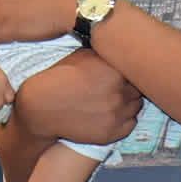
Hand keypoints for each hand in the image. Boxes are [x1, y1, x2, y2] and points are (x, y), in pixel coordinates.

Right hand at [16, 50, 140, 144]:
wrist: (41, 108)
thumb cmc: (59, 78)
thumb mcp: (82, 55)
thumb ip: (106, 54)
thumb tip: (123, 49)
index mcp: (114, 70)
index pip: (137, 68)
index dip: (129, 69)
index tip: (122, 70)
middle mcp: (119, 92)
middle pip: (139, 88)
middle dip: (130, 85)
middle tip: (117, 85)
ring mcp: (116, 114)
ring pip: (137, 106)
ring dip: (129, 101)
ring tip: (113, 98)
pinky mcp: (112, 132)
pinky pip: (131, 123)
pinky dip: (125, 118)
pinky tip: (111, 112)